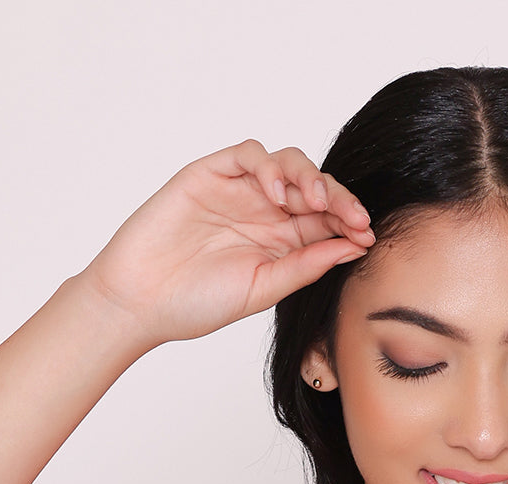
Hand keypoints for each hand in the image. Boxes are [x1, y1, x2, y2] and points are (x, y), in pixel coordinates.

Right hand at [78, 140, 374, 348]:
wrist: (140, 301)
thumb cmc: (196, 304)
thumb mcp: (263, 289)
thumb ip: (306, 267)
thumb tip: (354, 248)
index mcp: (281, 243)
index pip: (326, 221)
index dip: (349, 223)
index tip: (367, 236)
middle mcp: (264, 214)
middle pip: (314, 189)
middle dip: (339, 199)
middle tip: (354, 218)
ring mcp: (238, 191)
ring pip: (288, 164)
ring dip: (309, 178)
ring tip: (317, 203)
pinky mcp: (210, 174)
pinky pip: (249, 154)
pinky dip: (269, 167)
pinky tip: (277, 194)